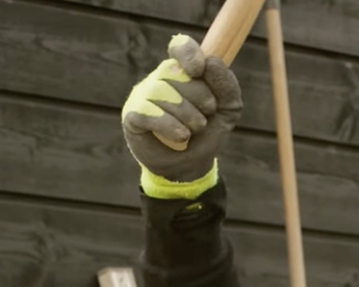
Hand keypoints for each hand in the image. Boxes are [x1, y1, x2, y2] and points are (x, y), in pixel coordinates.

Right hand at [121, 33, 242, 198]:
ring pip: (161, 91)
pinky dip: (168, 125)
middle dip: (199, 97)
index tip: (199, 70)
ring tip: (193, 131)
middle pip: (175, 72)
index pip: (181, 47)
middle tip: (205, 117)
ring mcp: (143, 96)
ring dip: (185, 114)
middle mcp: (161, 78)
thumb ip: (226, 84)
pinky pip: (146, 112)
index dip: (189, 54)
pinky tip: (180, 137)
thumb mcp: (227, 109)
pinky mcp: (132, 116)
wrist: (190, 167)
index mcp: (183, 71)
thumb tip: (210, 62)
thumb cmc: (207, 133)